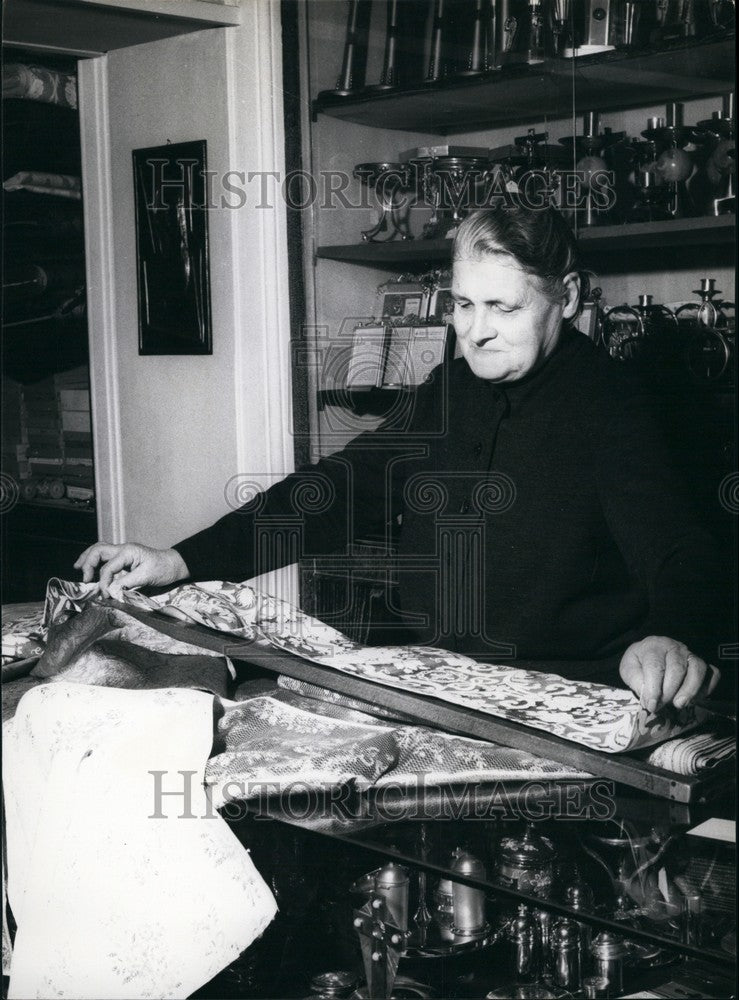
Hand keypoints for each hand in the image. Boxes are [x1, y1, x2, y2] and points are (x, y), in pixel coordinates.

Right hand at [74, 542, 188, 597]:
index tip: (105, 595)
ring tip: (78, 568)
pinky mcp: (124, 559)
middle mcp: (123, 549)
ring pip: (99, 550)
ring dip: (88, 558)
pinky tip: (90, 568)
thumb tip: (110, 590)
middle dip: (88, 563)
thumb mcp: (147, 576)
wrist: (174, 565)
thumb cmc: (163, 569)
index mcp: (128, 552)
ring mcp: (123, 552)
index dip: (104, 582)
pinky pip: (105, 556)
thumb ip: (127, 582)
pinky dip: (95, 561)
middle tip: (84, 578)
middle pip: (98, 550)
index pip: (108, 567)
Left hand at [619, 635, 719, 712]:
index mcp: (653, 646)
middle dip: (669, 691)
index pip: (656, 667)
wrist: (649, 656)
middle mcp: (674, 647)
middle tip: (661, 706)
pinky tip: (693, 699)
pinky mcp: (703, 664)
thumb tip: (649, 696)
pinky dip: (706, 688)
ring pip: (698, 669)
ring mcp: (691, 654)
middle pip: (678, 668)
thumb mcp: (629, 669)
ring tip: (678, 704)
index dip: (654, 689)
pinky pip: (713, 674)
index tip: (651, 705)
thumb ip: (635, 680)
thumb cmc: (639, 664)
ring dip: (690, 690)